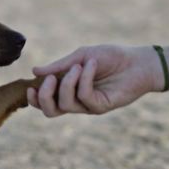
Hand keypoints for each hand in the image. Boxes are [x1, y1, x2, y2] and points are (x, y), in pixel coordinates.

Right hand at [27, 45, 160, 116]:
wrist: (138, 61)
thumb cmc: (110, 57)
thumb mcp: (81, 57)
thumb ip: (59, 66)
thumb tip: (34, 71)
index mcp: (68, 90)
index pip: (45, 102)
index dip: (34, 99)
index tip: (31, 86)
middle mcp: (76, 101)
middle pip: (50, 111)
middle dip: (45, 96)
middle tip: (50, 79)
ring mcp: (88, 106)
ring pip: (65, 105)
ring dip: (67, 83)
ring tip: (79, 66)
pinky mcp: (101, 107)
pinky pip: (84, 97)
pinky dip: (85, 79)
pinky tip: (92, 65)